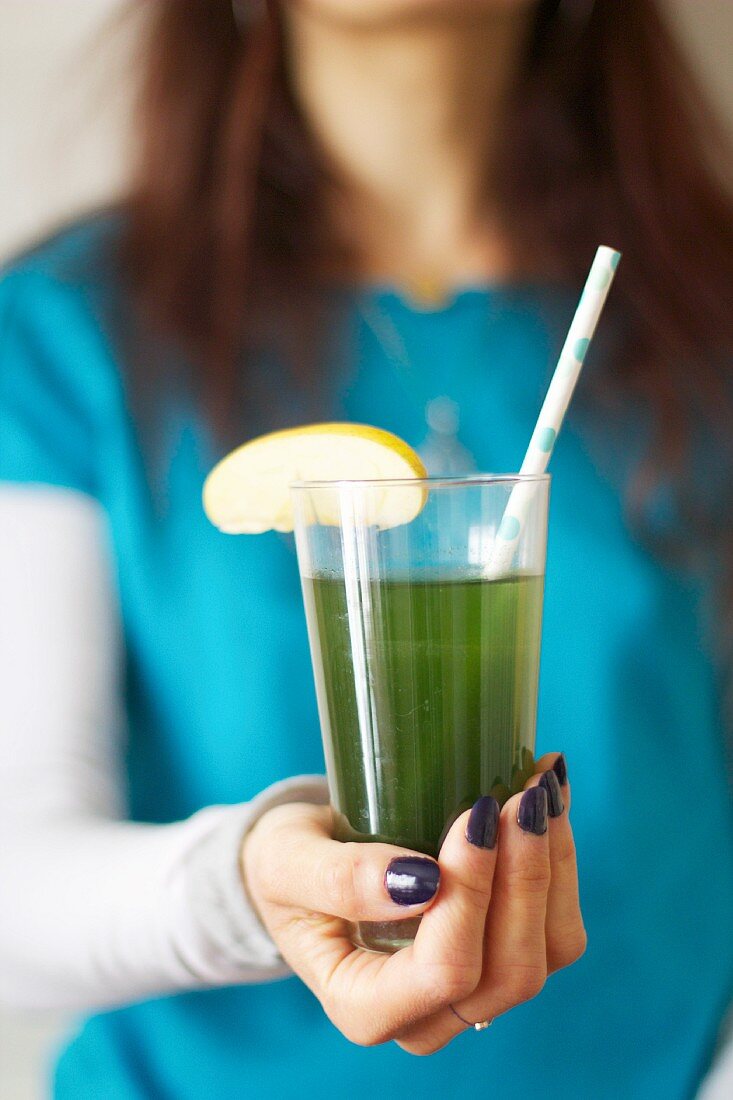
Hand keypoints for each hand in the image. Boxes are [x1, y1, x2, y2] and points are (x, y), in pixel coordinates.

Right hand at [241, 753, 584, 1054]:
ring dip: (553, 864)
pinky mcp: (501, 953)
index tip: (473, 814)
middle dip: (525, 876)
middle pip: (510, 972)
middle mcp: (427, 1015)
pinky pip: (557, 926)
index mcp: (365, 1006)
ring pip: (547, 951)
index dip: (470, 895)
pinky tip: (547, 797)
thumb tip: (418, 881)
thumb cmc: (287, 868)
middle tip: (521, 792)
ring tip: (540, 784)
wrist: (303, 866)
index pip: (444, 974)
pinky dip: (561, 859)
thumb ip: (338, 879)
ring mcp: (472, 991)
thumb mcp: (288, 864)